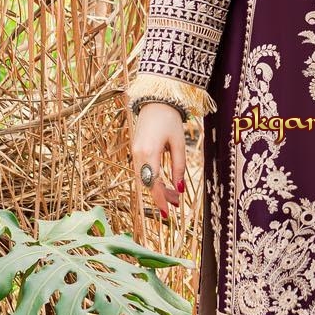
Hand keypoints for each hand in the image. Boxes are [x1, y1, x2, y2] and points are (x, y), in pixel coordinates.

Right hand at [130, 103, 186, 217]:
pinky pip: (142, 171)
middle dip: (161, 196)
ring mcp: (134, 152)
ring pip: (144, 179)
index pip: (153, 183)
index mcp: (148, 152)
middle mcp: (137, 154)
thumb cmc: (170, 120)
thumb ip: (179, 167)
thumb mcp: (179, 144)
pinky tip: (165, 184)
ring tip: (174, 196)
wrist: (156, 101)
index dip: (160, 199)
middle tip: (177, 203)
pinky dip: (152, 180)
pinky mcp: (135, 150)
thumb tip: (180, 188)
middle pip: (147, 183)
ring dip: (157, 189)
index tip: (167, 213)